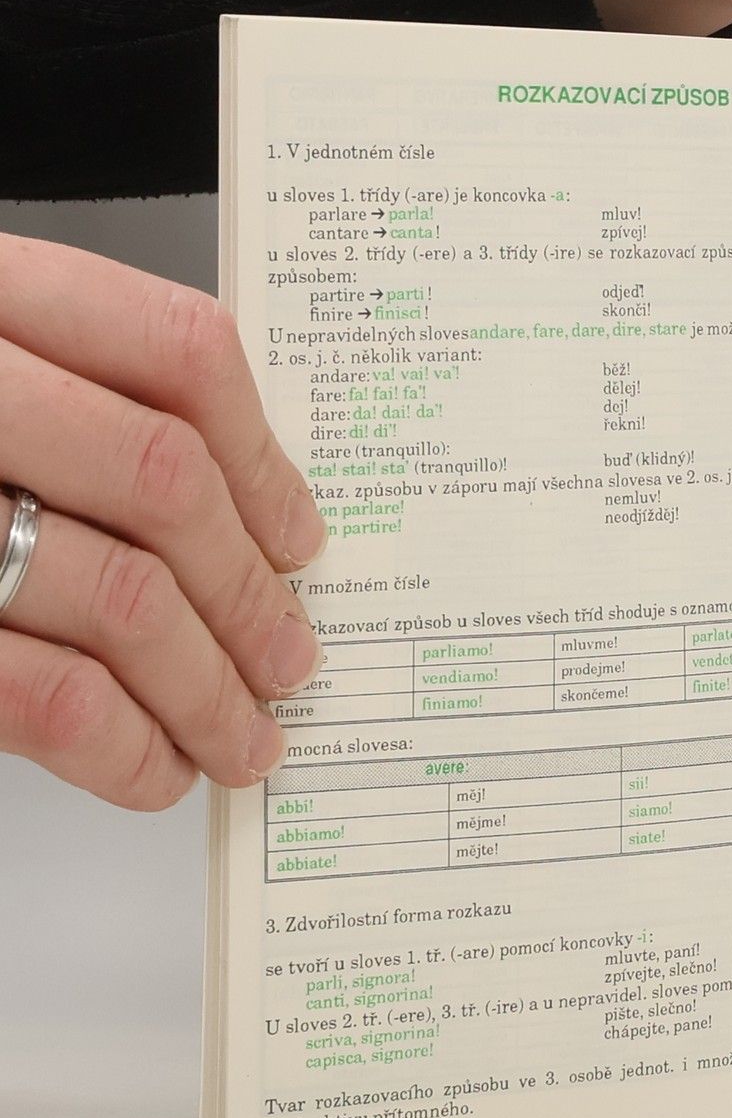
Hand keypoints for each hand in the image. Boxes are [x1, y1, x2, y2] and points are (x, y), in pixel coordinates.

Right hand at [0, 235, 324, 807]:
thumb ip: (64, 406)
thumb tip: (237, 523)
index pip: (172, 348)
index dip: (263, 456)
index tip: (298, 535)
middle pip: (163, 480)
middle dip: (250, 592)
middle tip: (289, 659)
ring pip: (121, 594)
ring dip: (208, 689)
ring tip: (243, 735)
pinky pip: (47, 693)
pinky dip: (125, 746)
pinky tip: (154, 769)